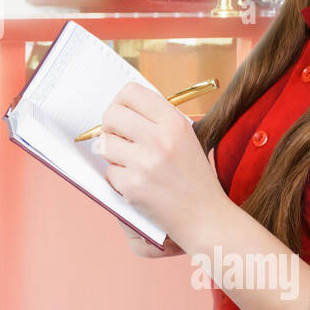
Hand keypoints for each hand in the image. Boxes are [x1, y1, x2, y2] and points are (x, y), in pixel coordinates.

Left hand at [98, 83, 224, 252]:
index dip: (120, 101)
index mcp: (174, 122)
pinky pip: (109, 172)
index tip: (121, 113)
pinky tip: (138, 183)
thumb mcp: (185, 138)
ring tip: (131, 162)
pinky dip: (118, 178)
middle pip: (111, 115)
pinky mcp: (133, 186)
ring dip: (111, 154)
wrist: (205, 217)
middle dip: (109, 127)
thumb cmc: (193, 176)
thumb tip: (118, 107)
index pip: (131, 92)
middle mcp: (159, 139)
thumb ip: (156, 120)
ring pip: (104, 144)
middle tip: (117, 138)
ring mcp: (144, 163)